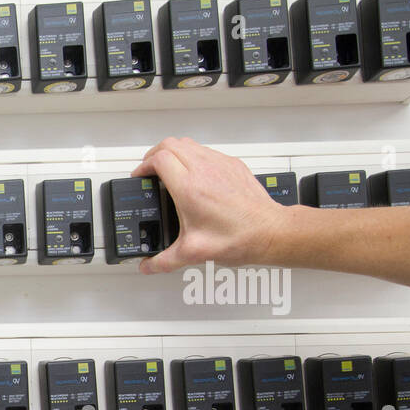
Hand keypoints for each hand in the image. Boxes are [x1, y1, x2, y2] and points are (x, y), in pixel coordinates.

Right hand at [131, 137, 292, 274]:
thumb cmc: (239, 237)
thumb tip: (148, 266)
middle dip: (154, 155)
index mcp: (190, 188)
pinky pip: (206, 151)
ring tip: (168, 170)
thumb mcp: (192, 253)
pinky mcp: (232, 165)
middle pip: (170, 144)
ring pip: (188, 143)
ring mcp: (220, 164)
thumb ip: (163, 262)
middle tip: (149, 170)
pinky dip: (192, 156)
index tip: (140, 176)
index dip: (144, 165)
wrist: (269, 232)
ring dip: (173, 153)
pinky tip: (193, 175)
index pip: (159, 159)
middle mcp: (204, 170)